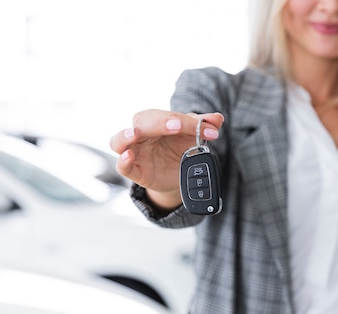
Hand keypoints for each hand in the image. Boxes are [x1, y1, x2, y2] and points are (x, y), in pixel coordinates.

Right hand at [110, 110, 224, 208]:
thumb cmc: (179, 149)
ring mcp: (134, 151)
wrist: (176, 174)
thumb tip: (217, 118)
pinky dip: (123, 160)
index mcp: (155, 120)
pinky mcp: (133, 171)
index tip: (207, 128)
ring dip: (126, 135)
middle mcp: (141, 133)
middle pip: (142, 121)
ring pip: (119, 140)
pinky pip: (122, 166)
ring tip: (135, 133)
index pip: (167, 116)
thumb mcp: (193, 137)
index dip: (186, 121)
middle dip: (159, 122)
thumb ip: (203, 126)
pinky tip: (129, 155)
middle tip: (178, 125)